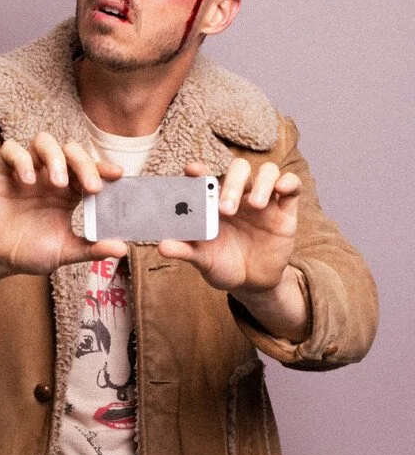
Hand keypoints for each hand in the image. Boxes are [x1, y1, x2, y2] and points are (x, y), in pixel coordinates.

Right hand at [0, 132, 126, 275]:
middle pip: (71, 150)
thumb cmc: (31, 252)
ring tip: (58, 182)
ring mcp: (27, 171)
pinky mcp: (3, 173)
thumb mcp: (65, 252)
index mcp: (70, 191)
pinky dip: (21, 160)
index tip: (117, 175)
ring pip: (43, 141)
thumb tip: (122, 249)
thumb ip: (91, 248)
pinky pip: (10, 150)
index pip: (90, 168)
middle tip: (91, 187)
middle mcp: (50, 176)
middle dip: (83, 163)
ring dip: (55, 156)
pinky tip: (28, 181)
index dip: (103, 167)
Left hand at [158, 158, 306, 340]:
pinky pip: (292, 187)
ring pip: (267, 171)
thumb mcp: (202, 260)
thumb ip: (184, 250)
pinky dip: (288, 183)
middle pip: (239, 169)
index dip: (200, 169)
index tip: (192, 170)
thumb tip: (162, 246)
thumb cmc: (222, 265)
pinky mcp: (284, 212)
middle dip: (232, 183)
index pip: (208, 176)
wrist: (251, 284)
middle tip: (225, 210)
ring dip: (261, 182)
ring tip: (255, 205)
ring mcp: (263, 201)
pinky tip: (280, 191)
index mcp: (215, 202)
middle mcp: (239, 196)